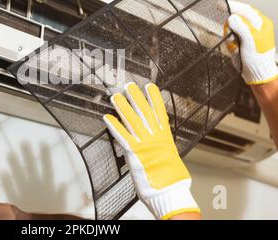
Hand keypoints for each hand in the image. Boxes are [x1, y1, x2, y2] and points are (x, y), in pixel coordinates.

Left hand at [103, 82, 198, 219]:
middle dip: (136, 97)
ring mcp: (144, 144)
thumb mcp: (169, 158)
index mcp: (165, 137)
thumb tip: (158, 143)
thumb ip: (161, 147)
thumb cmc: (171, 180)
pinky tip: (107, 117)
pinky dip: (114, 126)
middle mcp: (155, 137)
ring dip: (123, 107)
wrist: (170, 191)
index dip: (154, 98)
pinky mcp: (134, 153)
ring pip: (132, 120)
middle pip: (144, 112)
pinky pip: (122, 136)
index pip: (159, 112)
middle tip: (129, 85)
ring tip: (116, 96)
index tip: (150, 87)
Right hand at [227, 0, 277, 84]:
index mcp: (262, 23)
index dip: (233, 6)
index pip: (246, 10)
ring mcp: (247, 34)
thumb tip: (231, 17)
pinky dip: (229, 43)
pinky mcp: (240, 40)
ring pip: (231, 28)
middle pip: (237, 18)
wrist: (255, 72)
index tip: (221, 5)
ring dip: (229, 36)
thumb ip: (242, 27)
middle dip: (230, 26)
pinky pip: (230, 36)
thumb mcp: (251, 40)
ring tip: (234, 45)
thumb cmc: (258, 58)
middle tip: (229, 33)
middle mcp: (255, 26)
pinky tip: (234, 48)